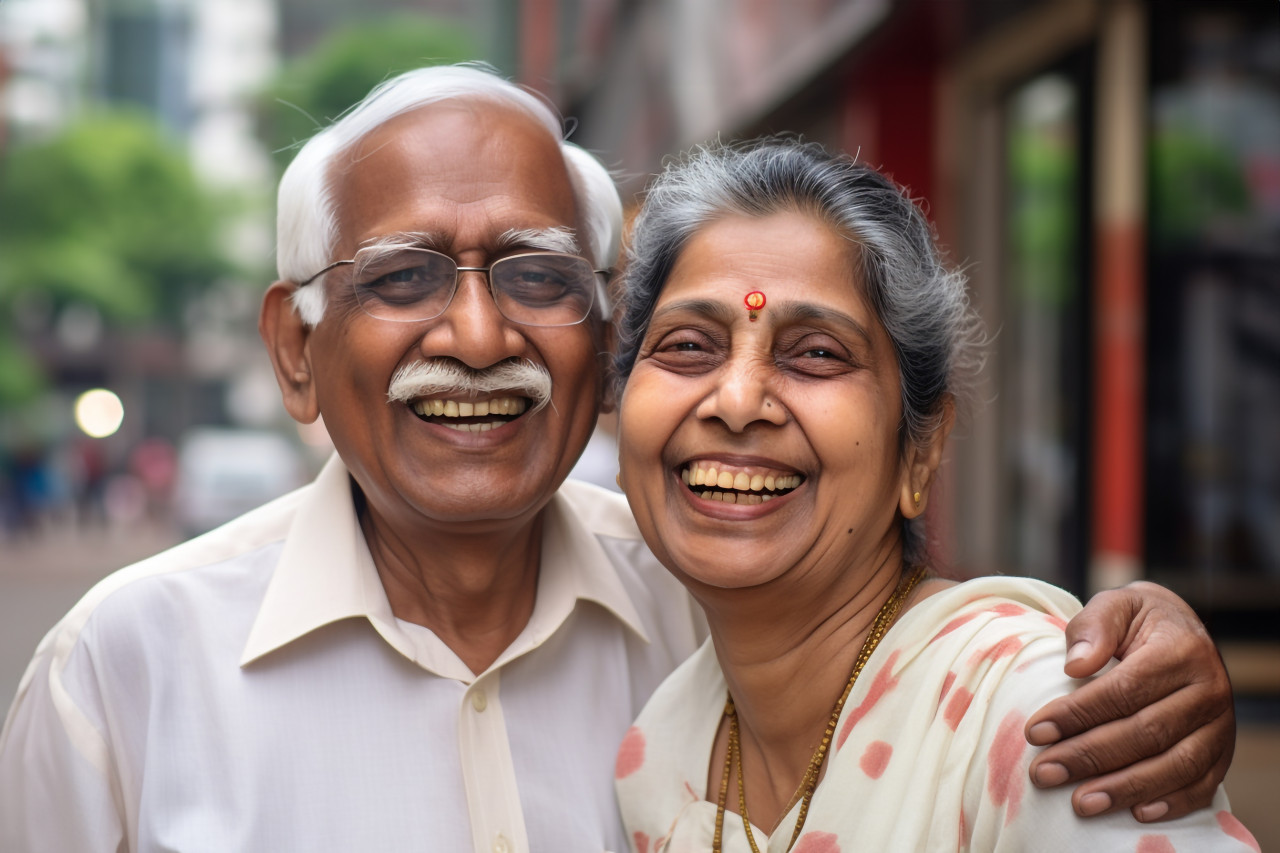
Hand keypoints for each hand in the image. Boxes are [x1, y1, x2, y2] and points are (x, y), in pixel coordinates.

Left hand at [1024, 581, 1234, 821]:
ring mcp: (1220, 725)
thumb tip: (1076, 665)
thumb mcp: (1115, 605)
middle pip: (1146, 732)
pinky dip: (1171, 803)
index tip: (1035, 732)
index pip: (1125, 689)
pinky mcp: (1222, 751)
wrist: (1183, 632)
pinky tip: (1136, 813)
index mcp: (1181, 650)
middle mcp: (1209, 689)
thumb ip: (1094, 626)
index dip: (1078, 713)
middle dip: (1090, 756)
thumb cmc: (1137, 621)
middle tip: (1044, 773)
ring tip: (1080, 803)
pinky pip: (1202, 784)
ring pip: (1175, 765)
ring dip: (1125, 788)